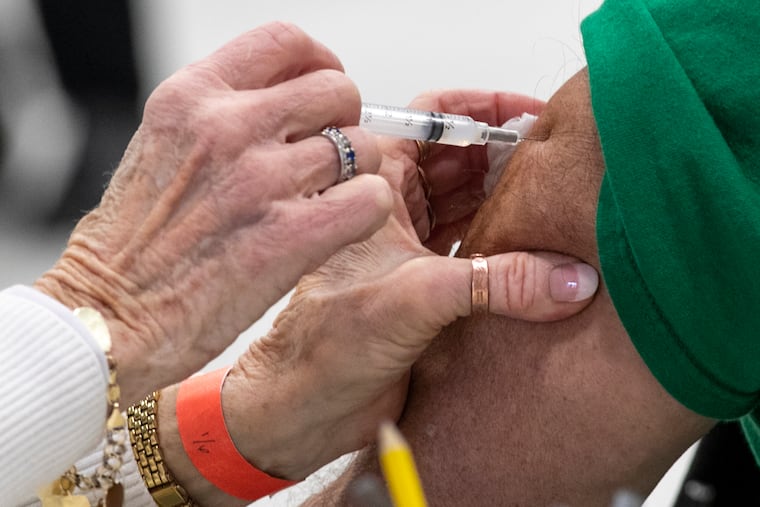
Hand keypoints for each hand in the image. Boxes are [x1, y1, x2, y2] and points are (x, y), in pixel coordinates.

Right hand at [33, 22, 391, 403]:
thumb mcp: (162, 148)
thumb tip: (285, 106)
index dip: (320, 63)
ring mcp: (260, 179)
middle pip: (336, 90)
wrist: (109, 315)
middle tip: (332, 156)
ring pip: (361, 146)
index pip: (285, 43)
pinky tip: (343, 226)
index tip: (323, 91)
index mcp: (192, 98)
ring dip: (359, 172)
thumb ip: (218, 117)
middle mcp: (227, 127)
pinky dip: (369, 210)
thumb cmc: (133, 245)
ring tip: (331, 199)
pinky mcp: (289, 236)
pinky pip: (370, 199)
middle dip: (346, 121)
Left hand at [220, 90, 596, 479]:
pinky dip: (506, 247)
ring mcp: (411, 247)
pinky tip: (538, 253)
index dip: (483, 110)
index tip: (533, 115)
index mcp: (373, 186)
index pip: (433, 120)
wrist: (305, 406)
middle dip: (507, 157)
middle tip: (556, 164)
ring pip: (469, 205)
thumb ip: (495, 282)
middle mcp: (392, 210)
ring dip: (510, 203)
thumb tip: (568, 277)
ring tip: (555, 203)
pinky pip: (475, 250)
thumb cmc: (324, 343)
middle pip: (460, 161)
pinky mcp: (427, 285)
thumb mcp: (415, 297)